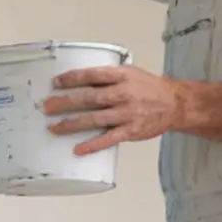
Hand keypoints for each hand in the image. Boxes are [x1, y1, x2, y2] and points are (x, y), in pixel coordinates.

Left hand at [44, 65, 188, 155]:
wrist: (175, 104)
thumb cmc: (149, 87)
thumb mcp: (130, 73)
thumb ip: (108, 75)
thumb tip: (80, 78)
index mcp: (122, 76)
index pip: (93, 75)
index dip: (73, 78)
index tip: (56, 82)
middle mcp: (123, 94)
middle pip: (89, 97)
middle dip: (65, 102)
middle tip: (47, 106)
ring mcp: (126, 113)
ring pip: (94, 119)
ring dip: (72, 124)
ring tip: (54, 128)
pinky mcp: (130, 131)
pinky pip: (108, 139)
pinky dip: (92, 145)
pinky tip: (78, 149)